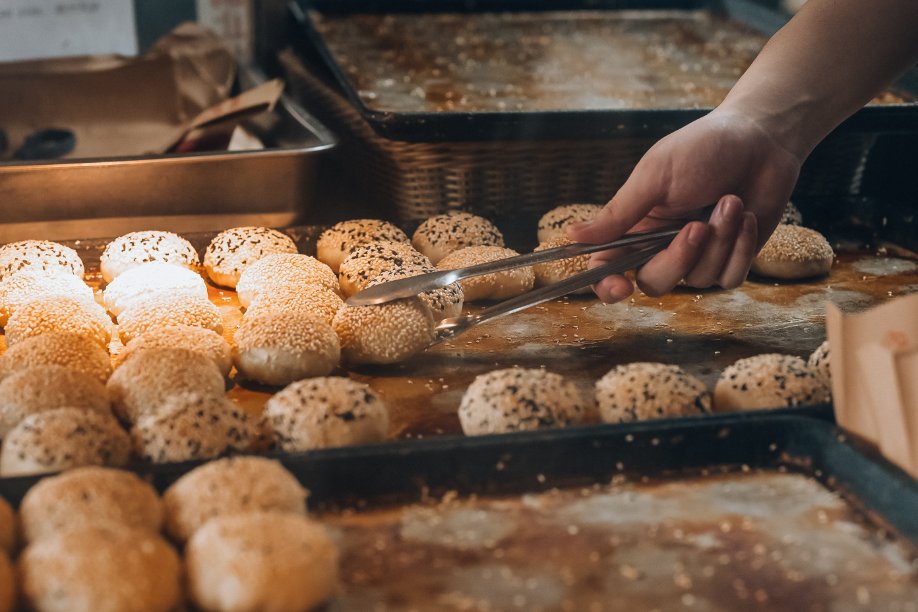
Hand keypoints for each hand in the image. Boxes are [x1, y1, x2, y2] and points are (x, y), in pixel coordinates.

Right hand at [568, 108, 802, 302]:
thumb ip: (618, 212)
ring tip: (731, 201)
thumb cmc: (703, 148)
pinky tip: (745, 216)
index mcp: (635, 226)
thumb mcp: (655, 176)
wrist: (762, 140)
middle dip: (678, 258)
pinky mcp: (732, 260)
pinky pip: (728, 279)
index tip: (621, 286)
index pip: (608, 268)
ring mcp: (699, 256)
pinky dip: (740, 248)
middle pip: (654, 283)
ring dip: (719, 241)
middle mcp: (662, 246)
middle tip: (697, 226)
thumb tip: (571, 235)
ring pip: (697, 280)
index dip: (607, 286)